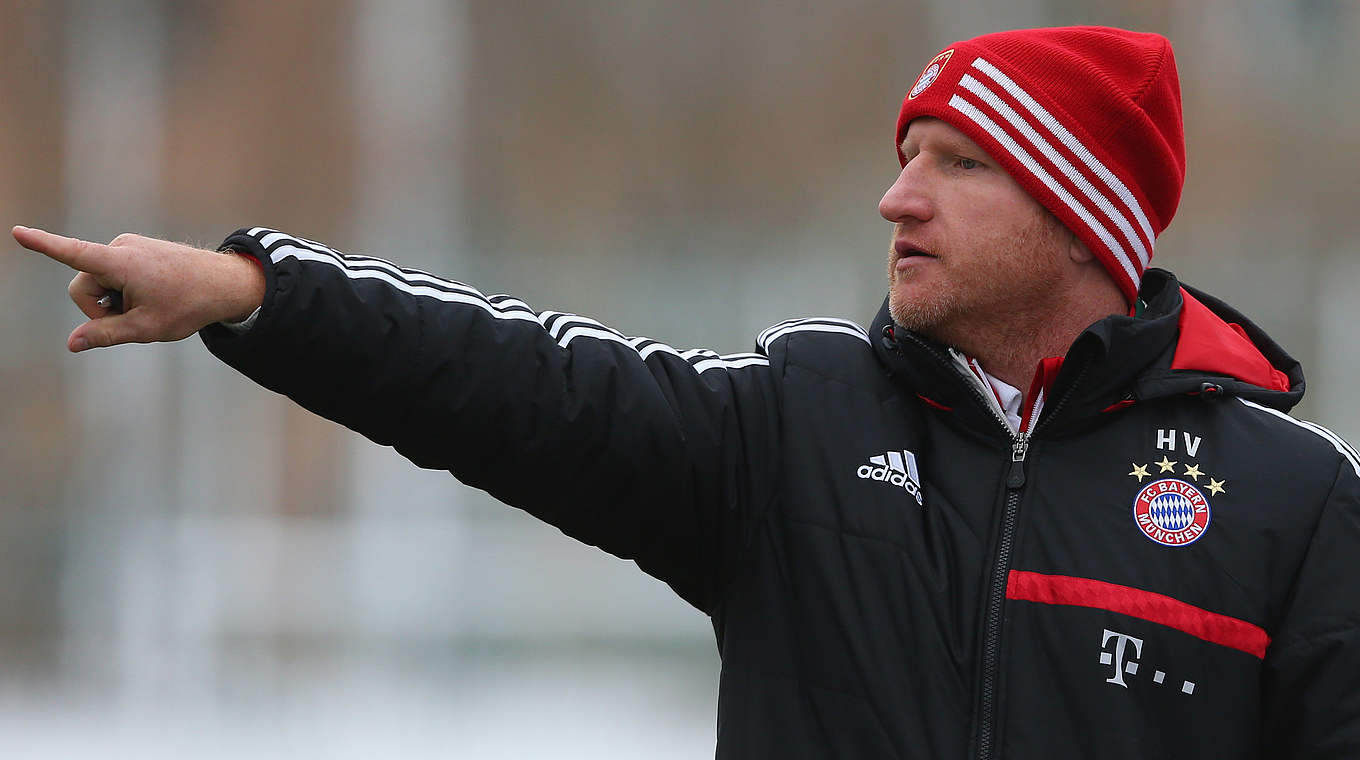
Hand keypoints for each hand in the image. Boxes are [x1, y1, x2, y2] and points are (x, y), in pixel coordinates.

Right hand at [13, 226, 264, 352]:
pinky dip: (125, 291)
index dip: (43, 245)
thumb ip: (105, 334)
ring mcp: (128, 246)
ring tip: (150, 304)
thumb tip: (72, 343)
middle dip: (99, 308)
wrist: (225, 284)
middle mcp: (120, 247)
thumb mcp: (146, 327)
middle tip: (135, 318)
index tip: (17, 231)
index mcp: (120, 262)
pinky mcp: (135, 249)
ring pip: (99, 283)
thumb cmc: (189, 305)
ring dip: (115, 301)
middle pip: (84, 286)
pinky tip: (153, 296)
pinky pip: (115, 276)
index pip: (73, 254)